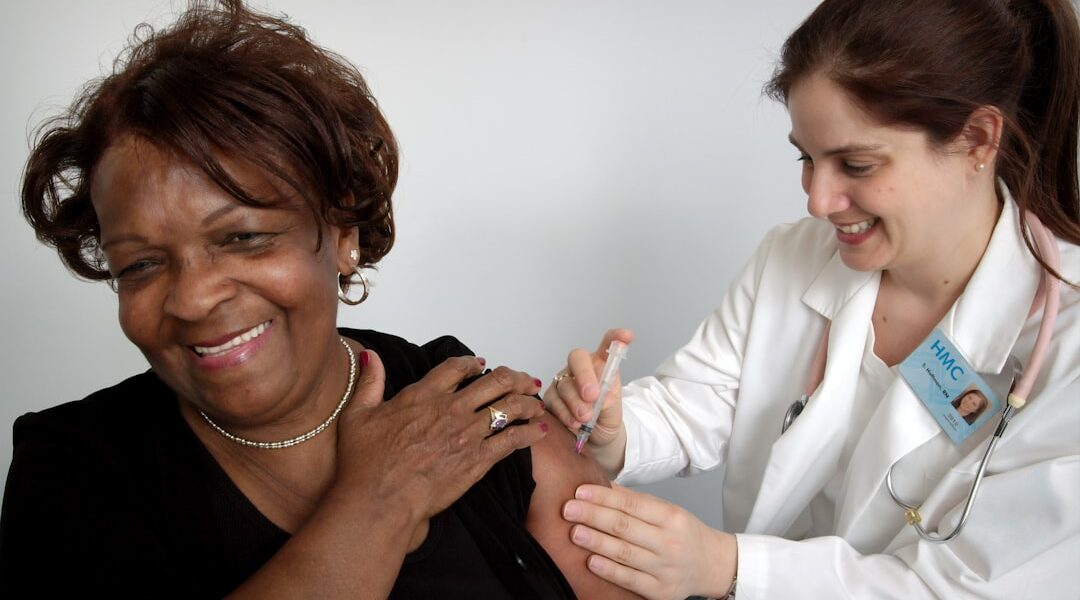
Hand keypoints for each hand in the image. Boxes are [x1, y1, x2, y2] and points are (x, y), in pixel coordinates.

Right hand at [335, 349, 548, 524]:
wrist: (381, 499)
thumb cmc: (365, 462)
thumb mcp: (358, 415)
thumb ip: (370, 383)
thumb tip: (371, 355)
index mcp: (423, 395)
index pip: (456, 368)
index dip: (473, 363)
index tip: (482, 365)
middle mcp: (451, 408)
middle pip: (494, 382)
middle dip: (514, 378)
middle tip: (524, 382)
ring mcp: (467, 433)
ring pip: (508, 407)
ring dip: (528, 402)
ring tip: (537, 404)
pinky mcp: (479, 459)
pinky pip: (513, 439)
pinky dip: (530, 433)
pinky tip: (540, 431)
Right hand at [543, 329, 633, 464]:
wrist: (595, 442)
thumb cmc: (606, 420)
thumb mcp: (614, 413)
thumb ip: (609, 402)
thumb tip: (601, 397)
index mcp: (601, 366)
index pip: (608, 346)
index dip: (616, 338)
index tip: (626, 336)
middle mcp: (581, 369)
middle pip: (577, 358)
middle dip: (584, 375)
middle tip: (592, 395)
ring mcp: (563, 381)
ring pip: (564, 384)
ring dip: (575, 402)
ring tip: (585, 418)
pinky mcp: (551, 397)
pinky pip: (553, 401)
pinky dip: (565, 413)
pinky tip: (574, 423)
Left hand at [562, 484, 736, 599]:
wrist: (713, 565)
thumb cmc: (684, 533)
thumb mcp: (667, 510)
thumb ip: (635, 501)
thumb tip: (601, 485)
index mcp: (671, 517)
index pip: (632, 504)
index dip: (604, 497)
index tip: (580, 491)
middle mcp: (670, 542)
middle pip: (625, 527)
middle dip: (593, 516)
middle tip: (568, 509)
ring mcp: (665, 568)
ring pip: (625, 553)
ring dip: (596, 542)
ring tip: (574, 532)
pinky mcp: (660, 591)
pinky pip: (630, 580)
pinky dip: (609, 570)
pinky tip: (591, 561)